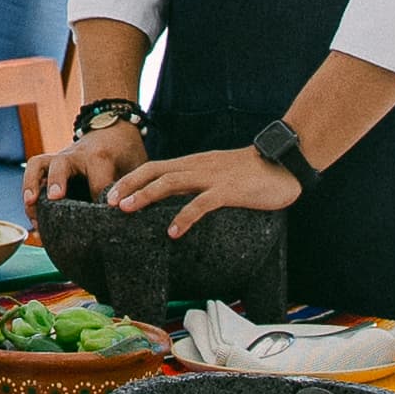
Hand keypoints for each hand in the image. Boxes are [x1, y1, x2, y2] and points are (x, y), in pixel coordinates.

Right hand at [33, 118, 145, 209]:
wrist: (113, 127)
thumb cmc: (126, 152)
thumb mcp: (136, 167)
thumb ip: (132, 189)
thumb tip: (131, 216)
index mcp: (101, 156)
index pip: (98, 181)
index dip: (101, 200)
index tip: (105, 215)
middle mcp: (76, 154)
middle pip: (62, 164)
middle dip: (58, 180)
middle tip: (56, 198)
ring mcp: (60, 158)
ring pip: (38, 164)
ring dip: (32, 184)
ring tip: (30, 205)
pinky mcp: (51, 164)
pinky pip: (34, 172)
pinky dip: (29, 189)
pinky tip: (31, 211)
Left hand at [107, 145, 301, 232]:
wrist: (285, 162)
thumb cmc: (253, 173)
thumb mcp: (219, 176)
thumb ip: (199, 185)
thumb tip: (177, 202)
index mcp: (194, 164)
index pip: (154, 167)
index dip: (131, 179)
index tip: (112, 194)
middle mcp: (198, 166)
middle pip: (155, 171)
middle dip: (129, 185)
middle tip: (109, 203)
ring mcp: (212, 177)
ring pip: (171, 182)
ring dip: (146, 195)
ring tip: (127, 210)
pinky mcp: (229, 191)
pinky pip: (201, 203)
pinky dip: (184, 217)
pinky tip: (173, 232)